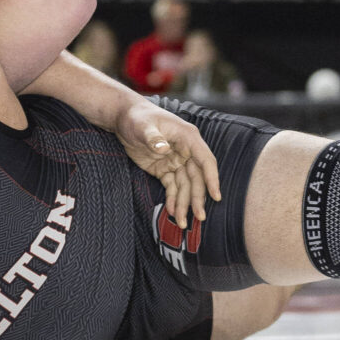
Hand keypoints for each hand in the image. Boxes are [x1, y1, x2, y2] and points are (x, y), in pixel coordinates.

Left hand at [114, 100, 220, 228]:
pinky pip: (172, 187)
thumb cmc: (137, 117)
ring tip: (183, 223)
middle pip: (197, 178)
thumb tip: (163, 148)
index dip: (212, 178)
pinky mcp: (164, 169)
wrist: (124, 118)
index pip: (205, 160)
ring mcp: (176, 161)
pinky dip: (172, 199)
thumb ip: (153, 137)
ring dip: (184, 203)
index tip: (216, 196)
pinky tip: (172, 212)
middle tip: (199, 217)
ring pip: (185, 186)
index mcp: (188, 138)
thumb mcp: (143, 126)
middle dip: (198, 198)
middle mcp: (186, 151)